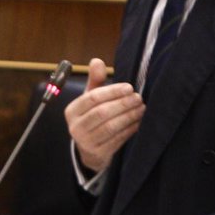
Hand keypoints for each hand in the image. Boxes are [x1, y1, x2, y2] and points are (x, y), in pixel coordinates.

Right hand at [64, 58, 143, 172]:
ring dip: (129, 117)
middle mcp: (76, 127)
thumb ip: (95, 81)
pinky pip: (117, 140)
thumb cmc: (92, 118)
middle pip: (101, 113)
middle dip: (122, 104)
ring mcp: (86, 142)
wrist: (88, 150)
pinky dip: (130, 130)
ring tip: (142, 108)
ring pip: (110, 127)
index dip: (112, 92)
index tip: (129, 87)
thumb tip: (97, 61)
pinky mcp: (99, 154)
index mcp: (72, 111)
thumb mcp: (90, 100)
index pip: (92, 98)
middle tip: (138, 98)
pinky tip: (139, 122)